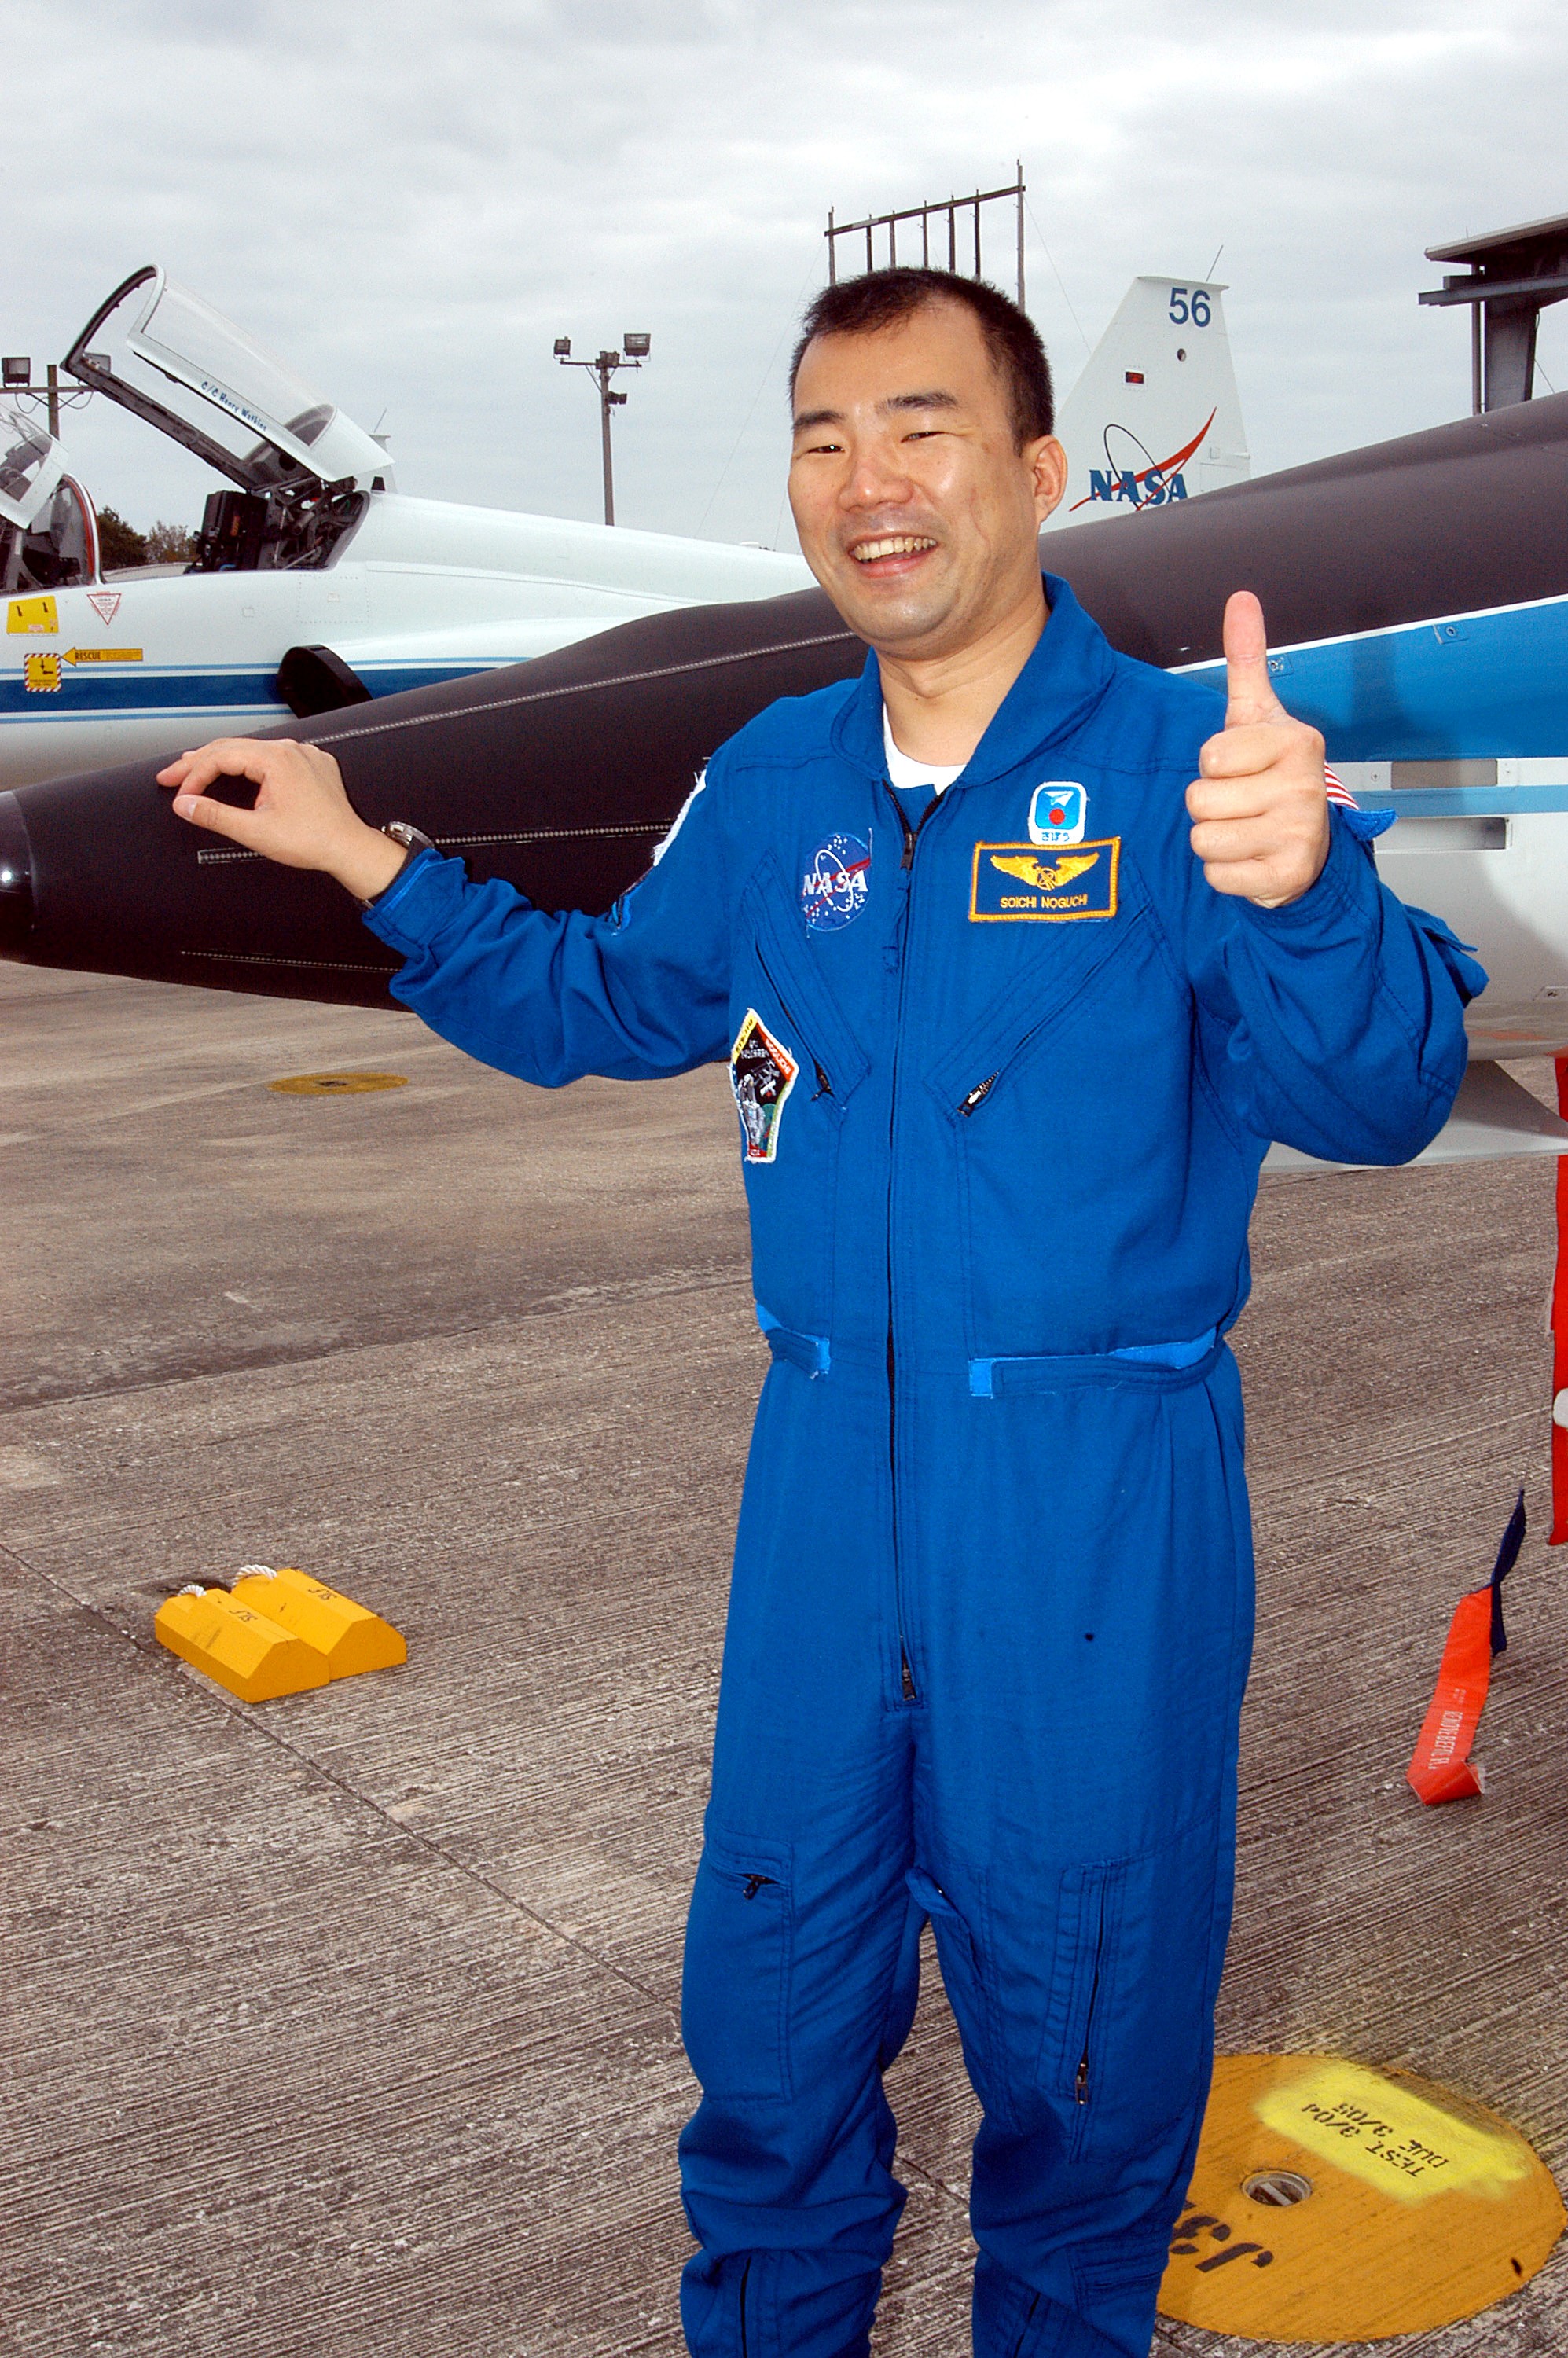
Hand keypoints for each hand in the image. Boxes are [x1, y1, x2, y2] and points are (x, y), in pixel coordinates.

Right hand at [157, 738, 406, 901]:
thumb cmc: (313, 841)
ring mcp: (304, 755)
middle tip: (171, 776)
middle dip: (198, 763)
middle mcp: (291, 749)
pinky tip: (238, 771)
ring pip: (252, 751)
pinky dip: (250, 765)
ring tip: (195, 770)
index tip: (179, 793)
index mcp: (276, 759)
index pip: (220, 757)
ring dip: (222, 762)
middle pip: (233, 748)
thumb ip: (215, 815)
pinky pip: (273, 758)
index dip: (193, 776)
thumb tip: (186, 804)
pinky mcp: (313, 765)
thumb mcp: (255, 831)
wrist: (350, 848)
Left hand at [1186, 591, 1330, 907]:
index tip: (1240, 769)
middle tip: (1241, 805)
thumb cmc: (1272, 778)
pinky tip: (1250, 860)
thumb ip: (1247, 661)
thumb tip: (1241, 598)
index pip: (1210, 755)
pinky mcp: (1286, 876)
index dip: (1213, 766)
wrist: (1307, 848)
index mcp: (1297, 741)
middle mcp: (1305, 786)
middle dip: (1209, 806)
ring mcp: (1299, 833)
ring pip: (1204, 840)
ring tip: (1245, 831)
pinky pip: (1217, 876)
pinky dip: (1224, 874)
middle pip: (1200, 800)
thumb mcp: (1258, 718)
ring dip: (1213, 841)